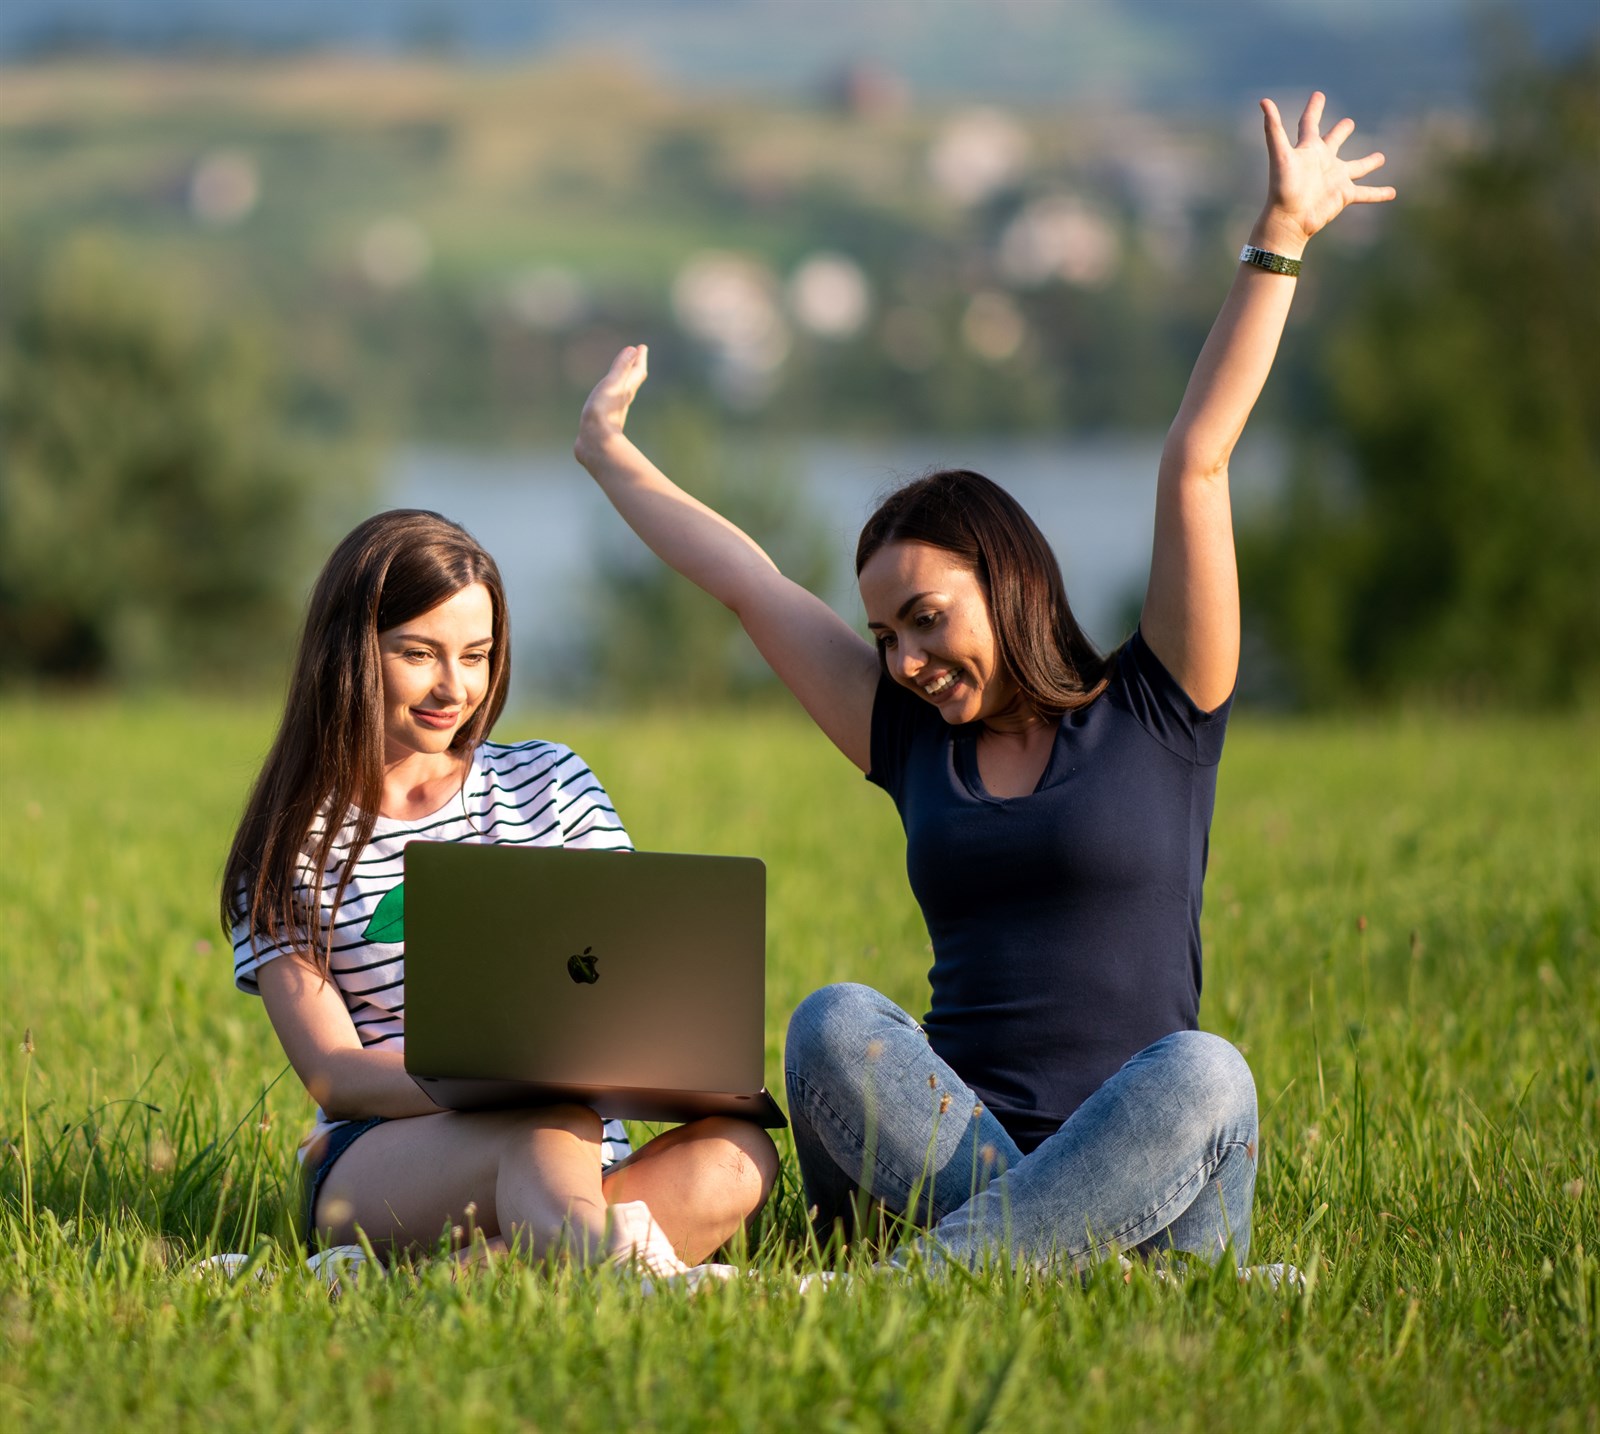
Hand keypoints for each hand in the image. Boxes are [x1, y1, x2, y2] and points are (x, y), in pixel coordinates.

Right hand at [575, 344, 649, 469]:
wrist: (594, 442)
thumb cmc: (603, 411)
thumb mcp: (612, 384)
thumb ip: (621, 367)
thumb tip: (634, 349)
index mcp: (626, 390)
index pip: (637, 372)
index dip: (639, 359)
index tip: (642, 348)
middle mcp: (623, 401)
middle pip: (632, 381)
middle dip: (634, 367)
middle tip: (636, 356)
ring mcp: (614, 412)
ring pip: (623, 393)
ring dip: (624, 381)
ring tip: (622, 376)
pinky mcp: (604, 421)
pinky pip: (611, 403)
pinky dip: (612, 395)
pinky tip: (607, 400)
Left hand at [1254, 92, 1395, 255]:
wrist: (1289, 219)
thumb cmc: (1283, 187)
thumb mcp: (1280, 154)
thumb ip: (1273, 128)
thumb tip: (1263, 101)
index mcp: (1308, 150)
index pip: (1310, 123)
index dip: (1314, 109)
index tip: (1318, 95)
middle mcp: (1323, 162)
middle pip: (1333, 142)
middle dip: (1341, 132)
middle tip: (1349, 123)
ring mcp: (1335, 178)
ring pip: (1357, 167)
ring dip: (1369, 162)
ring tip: (1381, 157)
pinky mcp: (1344, 195)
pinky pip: (1366, 193)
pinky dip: (1379, 193)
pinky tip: (1393, 193)